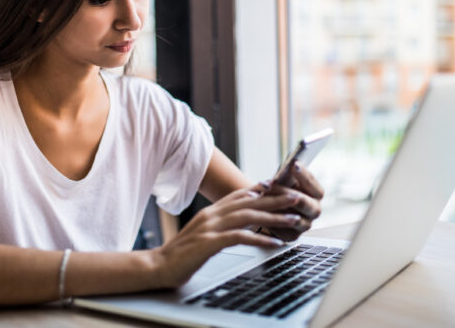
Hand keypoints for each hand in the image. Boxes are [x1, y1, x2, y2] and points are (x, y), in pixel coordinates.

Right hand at [149, 186, 301, 287]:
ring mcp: (210, 228)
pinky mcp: (209, 243)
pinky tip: (274, 243)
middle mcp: (212, 215)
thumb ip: (220, 225)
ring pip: (248, 217)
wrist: (158, 266)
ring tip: (292, 219)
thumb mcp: (203, 234)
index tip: (282, 187)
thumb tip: (240, 223)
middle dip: (275, 199)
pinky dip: (259, 239)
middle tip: (296, 197)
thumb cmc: (182, 254)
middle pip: (249, 202)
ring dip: (273, 218)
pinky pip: (239, 238)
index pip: (240, 195)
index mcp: (211, 212)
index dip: (262, 190)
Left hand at [260, 161, 323, 241]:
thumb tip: (289, 166)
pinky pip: (280, 228)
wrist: (272, 207)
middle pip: (304, 203)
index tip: (293, 164)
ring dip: (273, 206)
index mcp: (316, 195)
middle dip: (285, 192)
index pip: (315, 186)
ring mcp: (304, 225)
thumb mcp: (285, 180)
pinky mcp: (291, 236)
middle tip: (269, 184)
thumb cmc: (281, 189)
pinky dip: (268, 219)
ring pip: (291, 217)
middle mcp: (314, 211)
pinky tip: (257, 211)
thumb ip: (289, 175)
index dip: (305, 176)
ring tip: (259, 196)